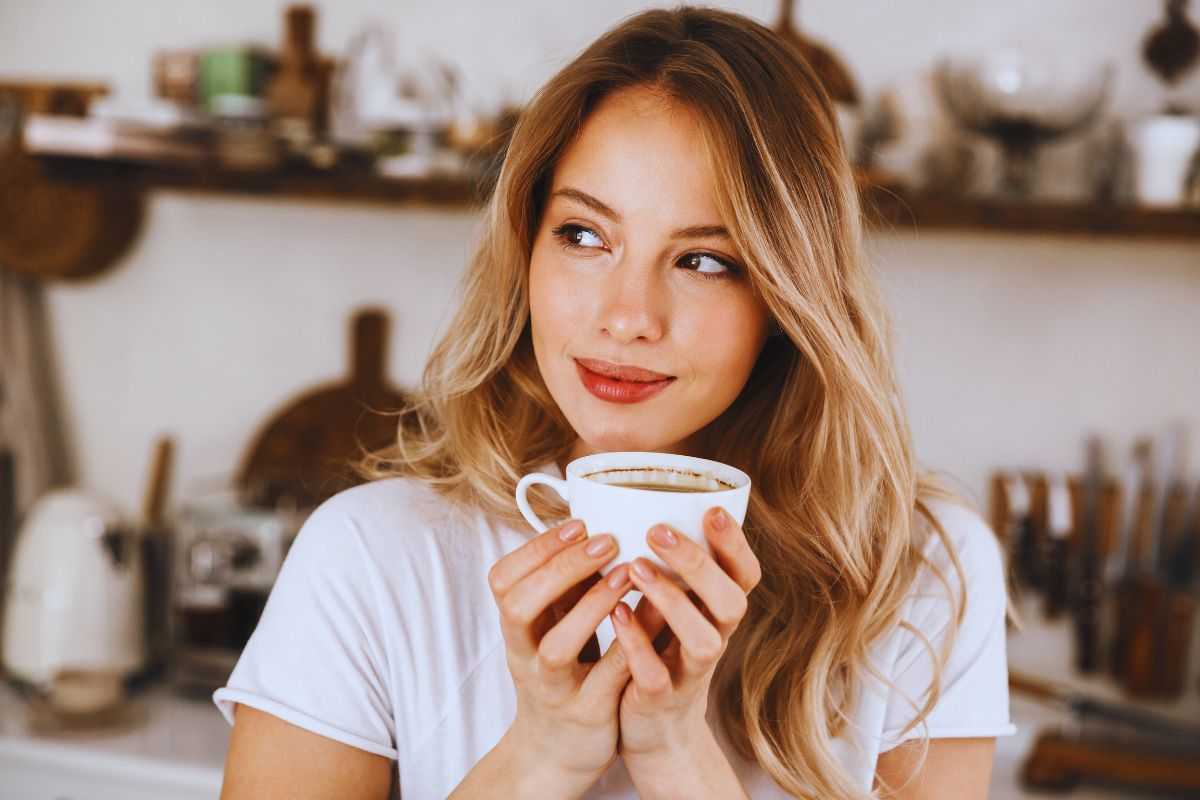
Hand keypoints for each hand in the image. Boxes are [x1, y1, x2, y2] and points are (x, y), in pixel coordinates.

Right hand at [487, 518, 634, 790]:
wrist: (556, 751)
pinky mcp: (586, 715)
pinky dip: (626, 647)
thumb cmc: (561, 674)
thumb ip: (564, 585)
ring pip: (555, 648)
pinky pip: (604, 680)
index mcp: (516, 628)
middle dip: (559, 569)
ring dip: (590, 607)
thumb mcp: (551, 626)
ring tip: (626, 575)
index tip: (578, 523)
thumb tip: (592, 521)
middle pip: (519, 606)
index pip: (503, 579)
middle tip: (606, 541)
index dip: (536, 548)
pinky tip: (651, 619)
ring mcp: (553, 689)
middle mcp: (525, 656)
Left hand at [611, 506, 761, 760]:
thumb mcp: (674, 607)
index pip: (745, 574)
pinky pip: (656, 675)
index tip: (711, 509)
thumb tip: (638, 502)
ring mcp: (690, 673)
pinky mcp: (662, 700)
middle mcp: (714, 638)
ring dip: (672, 601)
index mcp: (717, 611)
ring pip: (703, 640)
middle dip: (698, 563)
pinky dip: (637, 644)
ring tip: (635, 568)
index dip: (735, 544)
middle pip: (731, 602)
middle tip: (658, 530)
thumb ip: (669, 568)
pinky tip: (617, 614)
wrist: (655, 731)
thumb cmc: (661, 651)